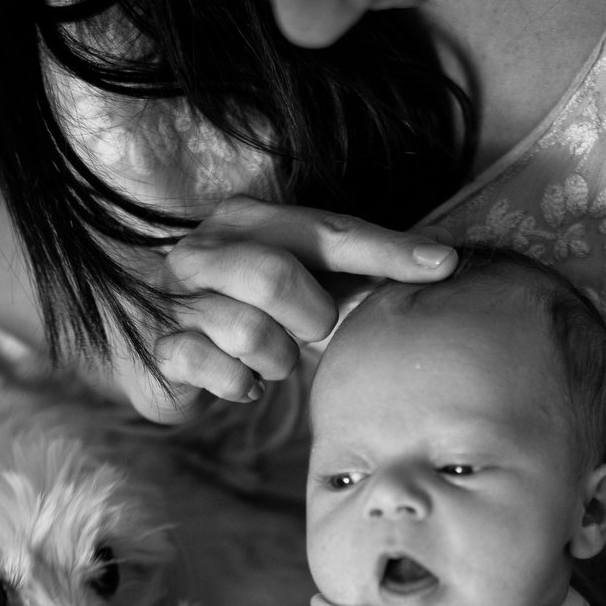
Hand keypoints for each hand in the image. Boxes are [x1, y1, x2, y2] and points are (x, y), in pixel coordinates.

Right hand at [130, 197, 456, 421]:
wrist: (164, 352)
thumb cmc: (250, 316)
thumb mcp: (304, 288)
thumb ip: (357, 275)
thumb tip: (442, 261)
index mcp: (249, 220)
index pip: (330, 232)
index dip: (388, 251)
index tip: (444, 264)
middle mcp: (205, 246)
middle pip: (277, 276)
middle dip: (309, 316)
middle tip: (309, 332)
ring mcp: (176, 295)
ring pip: (247, 331)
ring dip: (275, 360)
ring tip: (269, 360)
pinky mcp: (161, 345)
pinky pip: (216, 369)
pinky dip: (241, 385)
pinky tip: (240, 381)